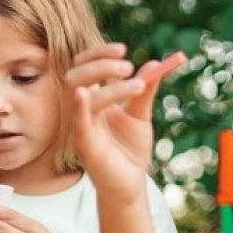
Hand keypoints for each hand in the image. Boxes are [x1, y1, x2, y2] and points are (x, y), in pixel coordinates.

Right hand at [66, 43, 185, 203]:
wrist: (131, 183)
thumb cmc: (130, 149)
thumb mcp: (140, 114)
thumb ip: (146, 88)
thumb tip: (155, 63)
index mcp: (92, 99)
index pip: (84, 65)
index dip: (99, 53)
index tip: (123, 49)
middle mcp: (80, 109)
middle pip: (77, 74)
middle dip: (101, 65)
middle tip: (128, 66)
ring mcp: (79, 126)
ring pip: (79, 93)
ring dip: (108, 85)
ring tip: (138, 85)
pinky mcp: (83, 145)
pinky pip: (77, 122)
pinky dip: (78, 107)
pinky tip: (83, 94)